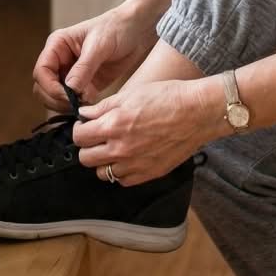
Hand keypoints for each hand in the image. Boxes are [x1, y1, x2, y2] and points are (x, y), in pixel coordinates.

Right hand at [32, 4, 157, 110]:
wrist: (136, 30)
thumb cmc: (116, 28)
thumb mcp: (99, 46)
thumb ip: (84, 68)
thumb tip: (70, 89)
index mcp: (57, 46)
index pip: (41, 71)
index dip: (50, 87)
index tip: (68, 96)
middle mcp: (60, 60)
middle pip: (43, 88)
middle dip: (56, 99)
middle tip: (76, 104)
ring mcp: (71, 74)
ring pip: (56, 97)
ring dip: (66, 105)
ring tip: (86, 103)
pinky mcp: (85, 84)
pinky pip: (74, 101)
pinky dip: (79, 106)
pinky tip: (92, 103)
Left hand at [73, 78, 224, 185]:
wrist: (197, 112)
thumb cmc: (166, 97)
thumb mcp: (130, 93)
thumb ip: (103, 107)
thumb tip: (84, 114)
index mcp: (113, 125)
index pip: (79, 136)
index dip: (80, 129)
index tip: (86, 126)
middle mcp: (120, 149)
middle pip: (85, 158)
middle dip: (87, 146)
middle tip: (96, 138)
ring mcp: (134, 164)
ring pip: (102, 173)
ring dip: (103, 161)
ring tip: (113, 149)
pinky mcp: (149, 174)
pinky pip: (123, 181)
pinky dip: (121, 172)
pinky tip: (128, 158)